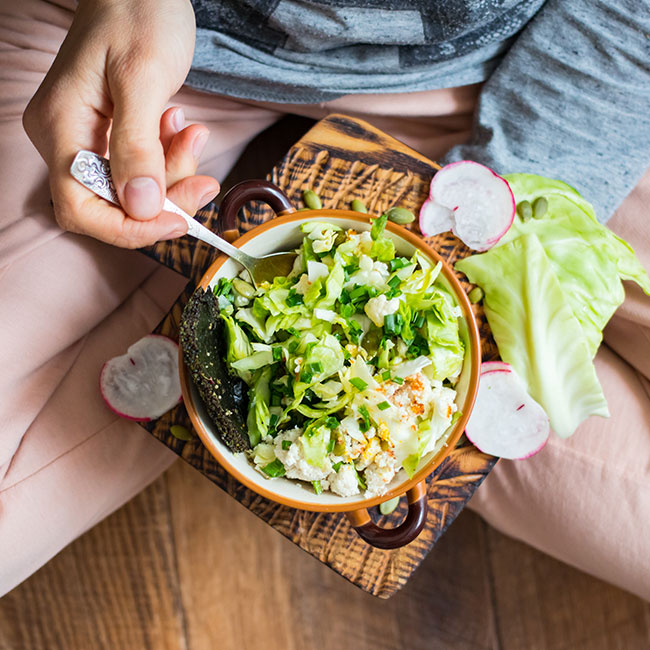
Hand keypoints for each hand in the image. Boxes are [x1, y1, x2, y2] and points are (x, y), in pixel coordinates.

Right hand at [23, 0, 218, 247]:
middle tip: (205, 181)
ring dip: (173, 175)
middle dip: (163, 201)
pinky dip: (169, 159)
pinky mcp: (110, 135)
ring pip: (133, 192)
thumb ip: (138, 145)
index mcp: (59, 127)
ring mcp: (86, 139)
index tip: (178, 222)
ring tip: (194, 134)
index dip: (129, 228)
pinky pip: (141, 168)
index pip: (81, 208)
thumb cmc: (137, 12)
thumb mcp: (143, 78)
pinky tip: (183, 129)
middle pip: (111, 206)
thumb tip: (140, 207)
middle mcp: (65, 140)